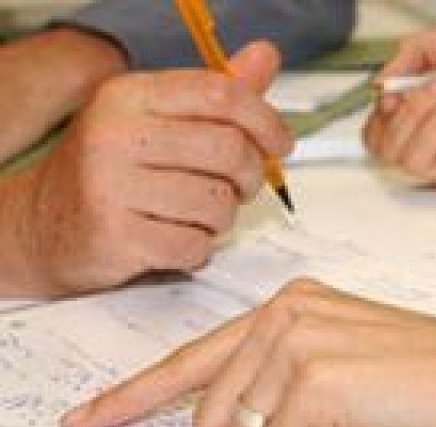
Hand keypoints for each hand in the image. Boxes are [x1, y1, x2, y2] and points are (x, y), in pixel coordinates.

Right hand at [0, 41, 291, 294]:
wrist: (45, 224)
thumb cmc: (111, 170)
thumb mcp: (156, 119)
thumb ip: (214, 94)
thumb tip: (265, 58)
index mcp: (130, 97)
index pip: (221, 93)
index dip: (266, 120)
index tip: (280, 143)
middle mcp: (116, 136)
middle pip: (229, 150)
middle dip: (250, 176)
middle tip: (240, 186)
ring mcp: (112, 188)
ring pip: (218, 203)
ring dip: (221, 216)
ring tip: (197, 214)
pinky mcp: (116, 237)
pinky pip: (195, 246)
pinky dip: (197, 248)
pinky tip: (175, 238)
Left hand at [61, 278, 435, 426]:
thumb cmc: (420, 379)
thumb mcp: (337, 367)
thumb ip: (273, 383)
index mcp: (286, 307)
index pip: (190, 360)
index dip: (133, 395)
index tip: (89, 419)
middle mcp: (282, 314)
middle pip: (212, 417)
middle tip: (332, 424)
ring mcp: (294, 342)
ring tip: (353, 423)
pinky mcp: (312, 379)